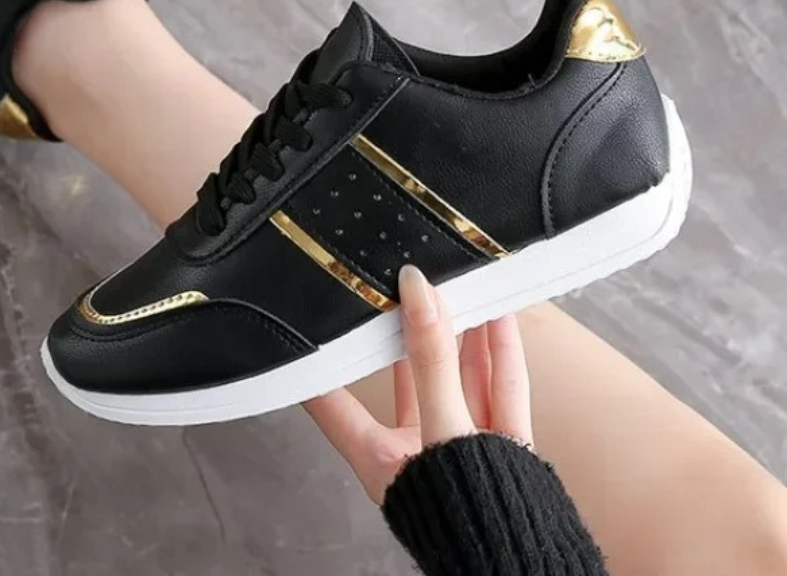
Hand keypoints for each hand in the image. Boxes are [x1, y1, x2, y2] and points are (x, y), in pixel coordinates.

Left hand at [306, 265, 533, 504]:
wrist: (530, 561)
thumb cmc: (470, 519)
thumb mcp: (440, 427)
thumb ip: (431, 363)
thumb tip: (417, 296)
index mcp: (382, 462)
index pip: (336, 409)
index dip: (319, 374)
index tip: (305, 337)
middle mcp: (419, 452)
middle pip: (411, 381)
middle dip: (411, 334)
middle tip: (404, 289)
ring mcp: (464, 447)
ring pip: (460, 378)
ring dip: (460, 333)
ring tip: (453, 287)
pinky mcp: (505, 447)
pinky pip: (502, 390)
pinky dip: (501, 352)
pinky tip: (499, 317)